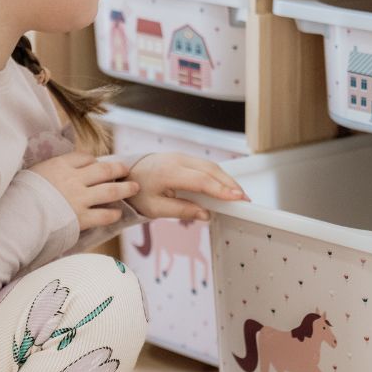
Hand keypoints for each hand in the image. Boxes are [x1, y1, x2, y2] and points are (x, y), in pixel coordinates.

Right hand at [29, 151, 140, 230]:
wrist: (19, 216)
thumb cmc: (19, 195)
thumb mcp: (31, 173)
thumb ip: (47, 171)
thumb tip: (52, 172)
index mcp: (60, 165)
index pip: (84, 157)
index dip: (94, 160)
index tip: (98, 163)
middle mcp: (74, 180)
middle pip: (103, 170)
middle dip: (117, 169)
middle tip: (126, 169)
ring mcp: (80, 199)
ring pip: (110, 191)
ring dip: (125, 188)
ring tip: (134, 187)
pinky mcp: (82, 218)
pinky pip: (104, 215)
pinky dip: (112, 213)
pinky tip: (117, 213)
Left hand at [127, 152, 249, 220]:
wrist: (127, 174)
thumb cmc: (139, 192)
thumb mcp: (155, 208)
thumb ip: (181, 211)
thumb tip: (205, 215)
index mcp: (168, 172)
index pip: (201, 180)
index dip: (221, 190)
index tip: (236, 198)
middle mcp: (177, 160)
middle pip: (211, 170)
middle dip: (230, 185)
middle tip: (245, 200)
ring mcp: (182, 156)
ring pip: (211, 166)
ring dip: (227, 180)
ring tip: (240, 196)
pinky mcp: (185, 158)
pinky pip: (206, 166)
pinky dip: (219, 176)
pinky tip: (227, 188)